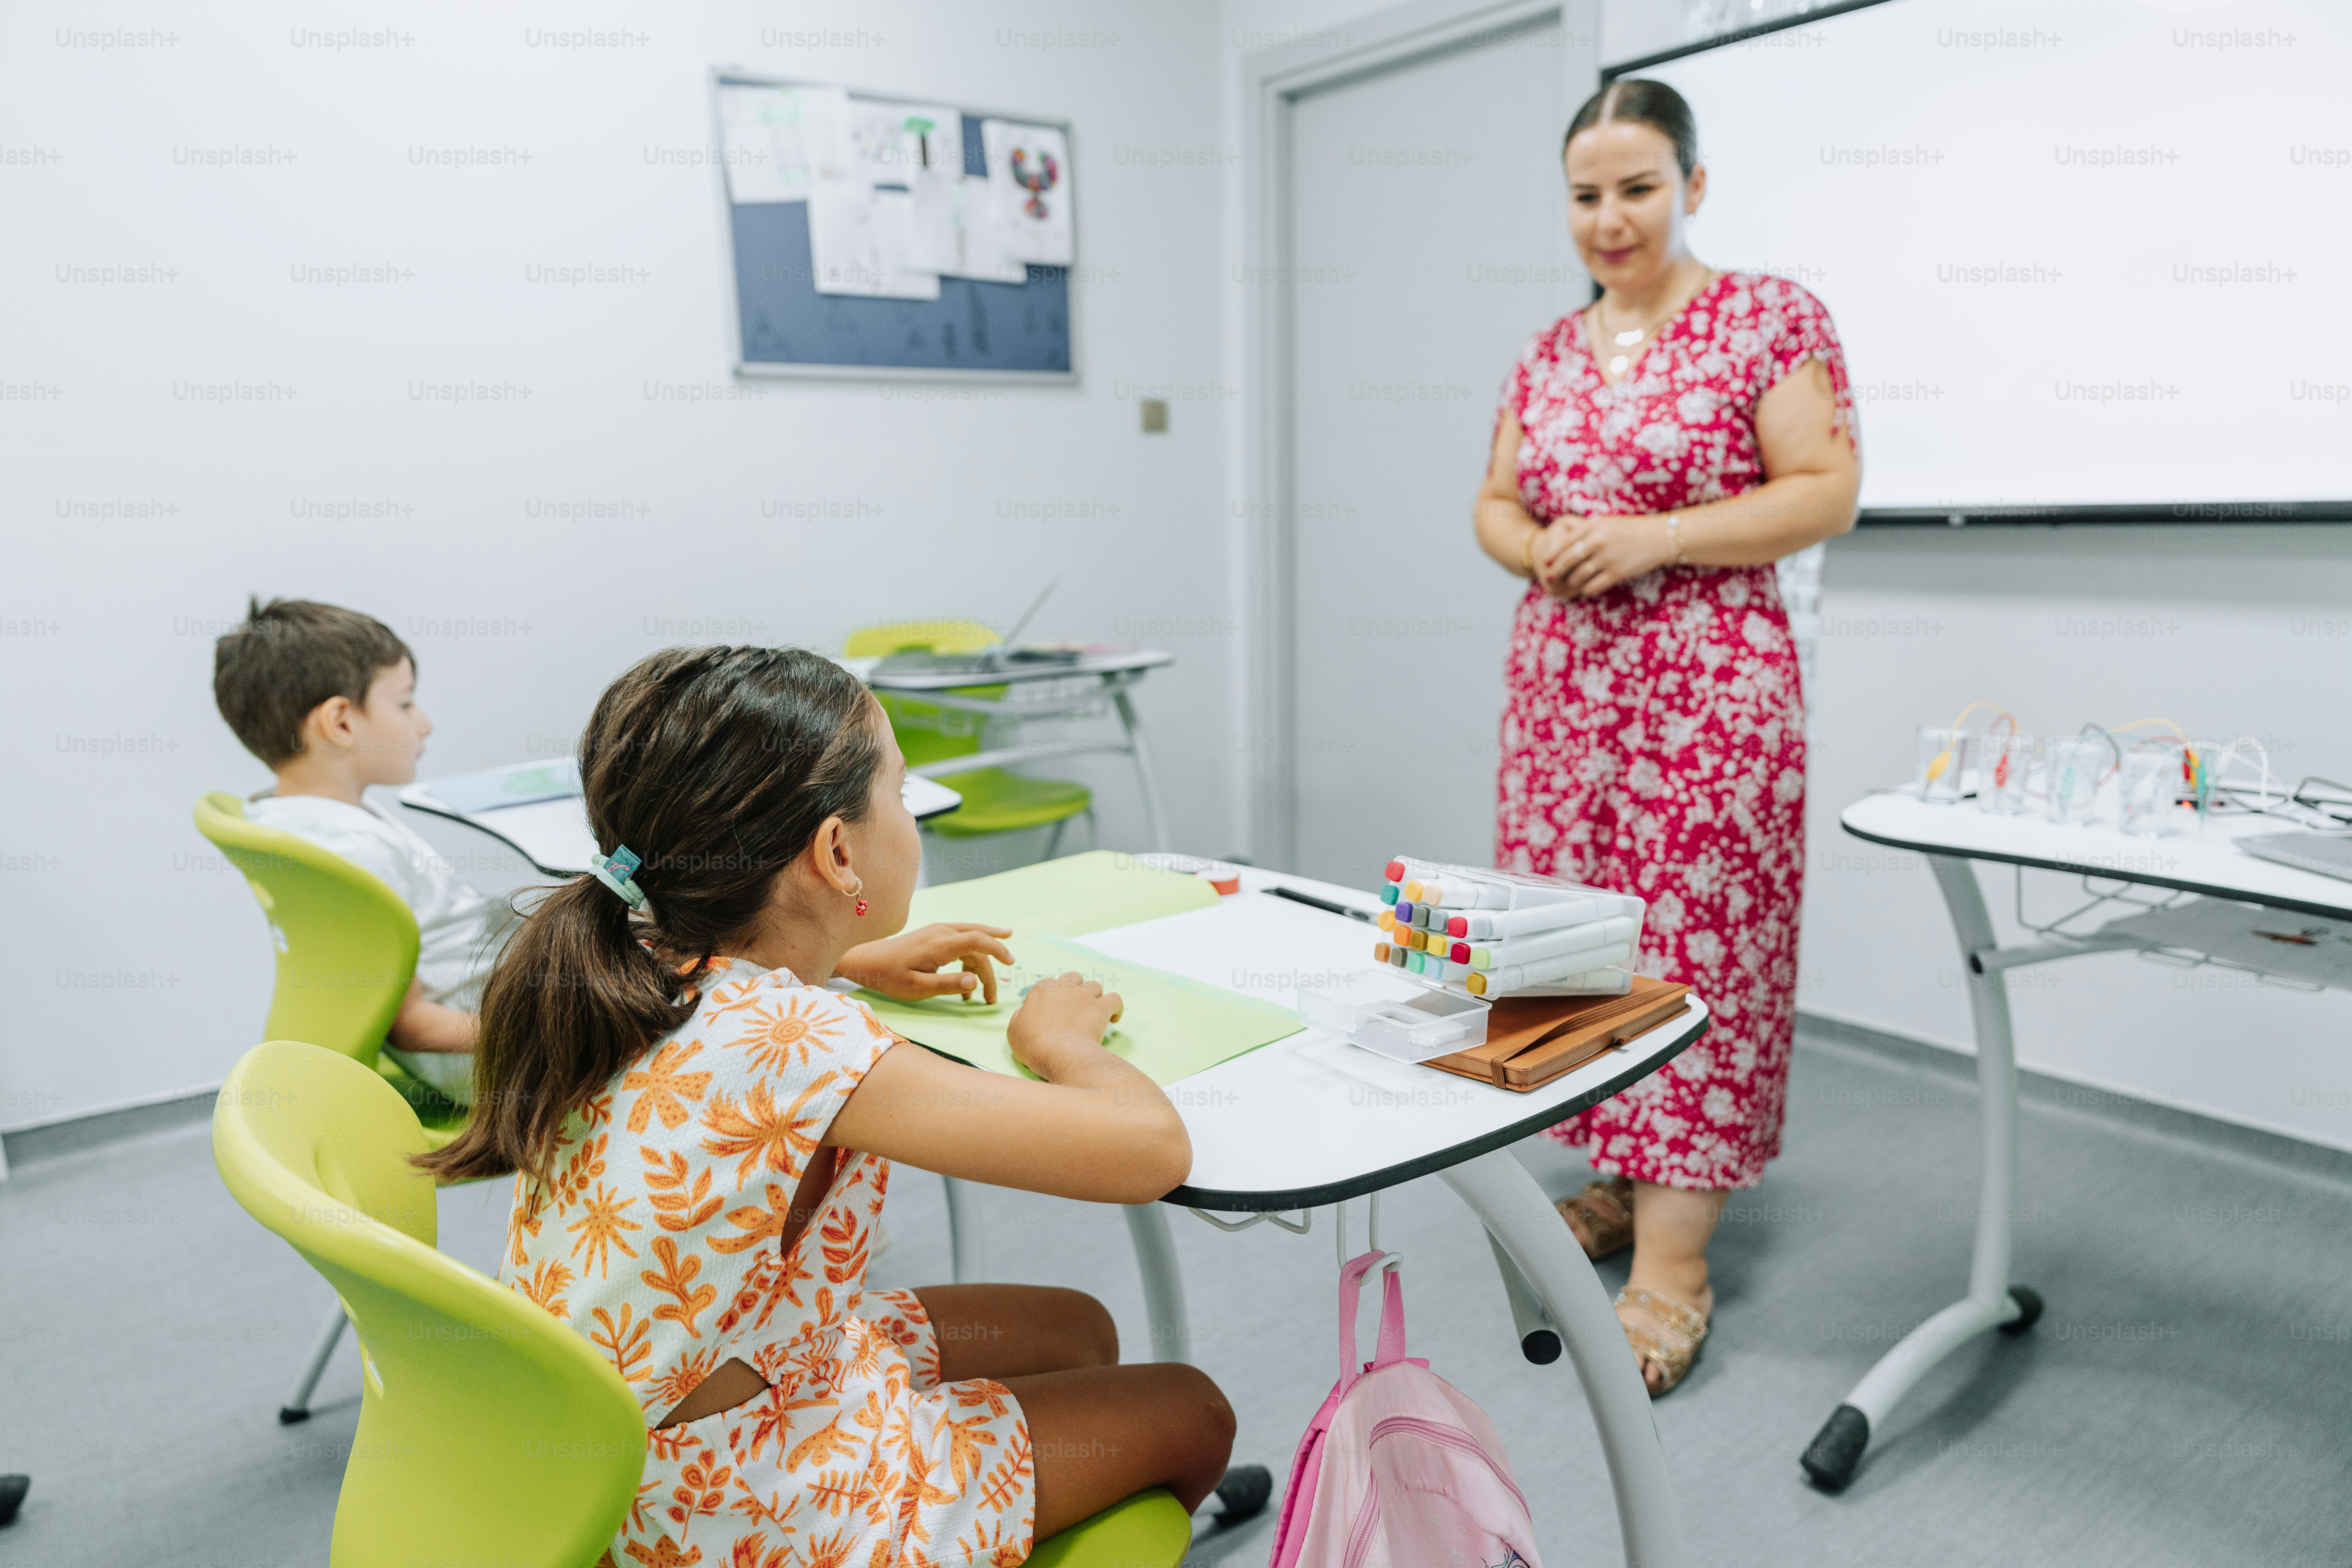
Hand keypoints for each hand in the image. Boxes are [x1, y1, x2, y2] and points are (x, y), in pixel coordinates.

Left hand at [836, 923, 1013, 1002]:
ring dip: (983, 961)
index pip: (977, 940)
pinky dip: (971, 957)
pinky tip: (969, 978)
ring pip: (972, 938)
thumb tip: (975, 982)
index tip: (1011, 962)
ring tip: (984, 991)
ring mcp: (938, 930)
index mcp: (939, 944)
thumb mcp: (918, 988)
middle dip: (994, 960)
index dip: (998, 949)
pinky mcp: (935, 934)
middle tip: (997, 990)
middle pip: (979, 938)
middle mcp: (942, 931)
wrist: (868, 961)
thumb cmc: (891, 977)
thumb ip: (948, 984)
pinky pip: (962, 940)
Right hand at [1006, 971, 1124, 1078]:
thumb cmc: (1032, 1043)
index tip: (1054, 1009)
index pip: (1049, 983)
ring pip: (1095, 986)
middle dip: (1076, 988)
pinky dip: (1115, 1007)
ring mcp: (1084, 996)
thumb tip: (1023, 1013)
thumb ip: (1019, 1017)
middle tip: (1075, 1007)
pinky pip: (1115, 999)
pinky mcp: (1101, 1008)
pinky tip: (1113, 1018)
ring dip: (1095, 996)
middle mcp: (1064, 987)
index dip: (1053, 995)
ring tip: (1093, 1012)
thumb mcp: (1014, 1030)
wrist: (1057, 1052)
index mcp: (1042, 990)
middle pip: (1074, 978)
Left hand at [1535, 513, 1672, 598]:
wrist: (1660, 537)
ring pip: (1578, 575)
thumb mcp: (1607, 523)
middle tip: (1549, 577)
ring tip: (1570, 584)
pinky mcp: (1617, 573)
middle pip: (1567, 560)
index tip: (1545, 563)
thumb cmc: (1631, 529)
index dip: (1552, 555)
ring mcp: (1607, 558)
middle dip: (1556, 571)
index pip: (1564, 543)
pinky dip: (1586, 589)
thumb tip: (1566, 541)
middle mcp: (1597, 542)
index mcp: (1593, 527)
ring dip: (1572, 581)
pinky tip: (1586, 589)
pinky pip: (1593, 586)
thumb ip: (1587, 530)